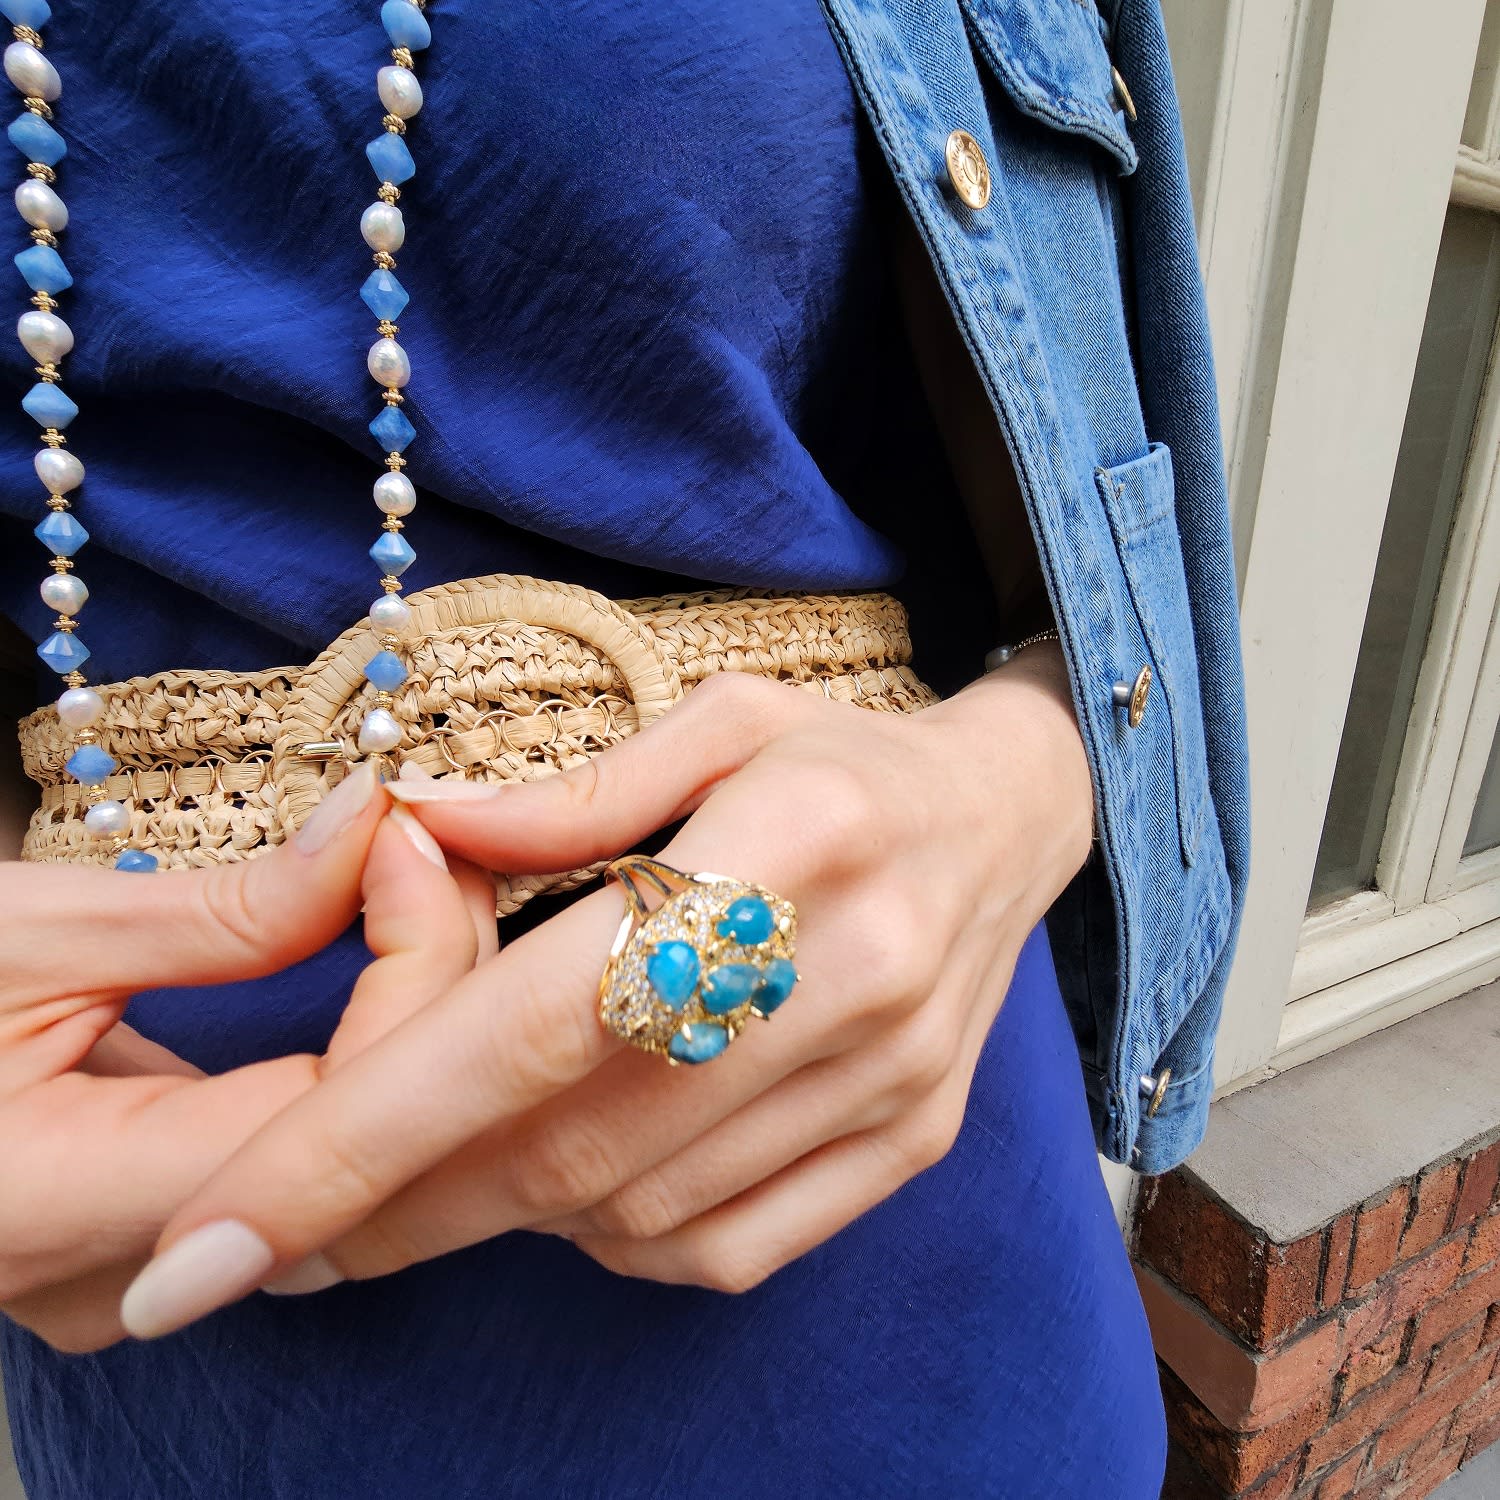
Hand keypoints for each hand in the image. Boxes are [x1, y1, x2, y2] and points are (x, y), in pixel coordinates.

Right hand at [0, 765, 495, 1351]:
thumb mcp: (27, 936)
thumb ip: (223, 908)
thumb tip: (373, 822)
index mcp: (66, 1209)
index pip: (335, 1111)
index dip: (413, 971)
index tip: (409, 841)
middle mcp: (130, 1282)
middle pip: (366, 1148)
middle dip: (436, 989)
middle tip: (442, 853)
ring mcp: (148, 1279)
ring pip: (353, 1167)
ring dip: (409, 1024)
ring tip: (420, 892)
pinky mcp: (161, 1247)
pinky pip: (304, 1164)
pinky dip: (360, 1063)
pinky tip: (388, 972)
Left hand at [119, 652, 1091, 1335]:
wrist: (1013, 822)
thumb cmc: (839, 758)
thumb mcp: (718, 719)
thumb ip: (566, 796)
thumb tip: (407, 837)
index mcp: (789, 839)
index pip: (538, 1022)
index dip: (359, 1137)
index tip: (210, 1244)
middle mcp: (853, 973)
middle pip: (573, 1144)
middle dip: (394, 1205)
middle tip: (278, 1226)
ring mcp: (895, 1076)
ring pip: (637, 1210)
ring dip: (503, 1208)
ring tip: (441, 1162)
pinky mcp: (913, 1140)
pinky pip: (725, 1250)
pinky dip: (616, 1237)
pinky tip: (585, 1174)